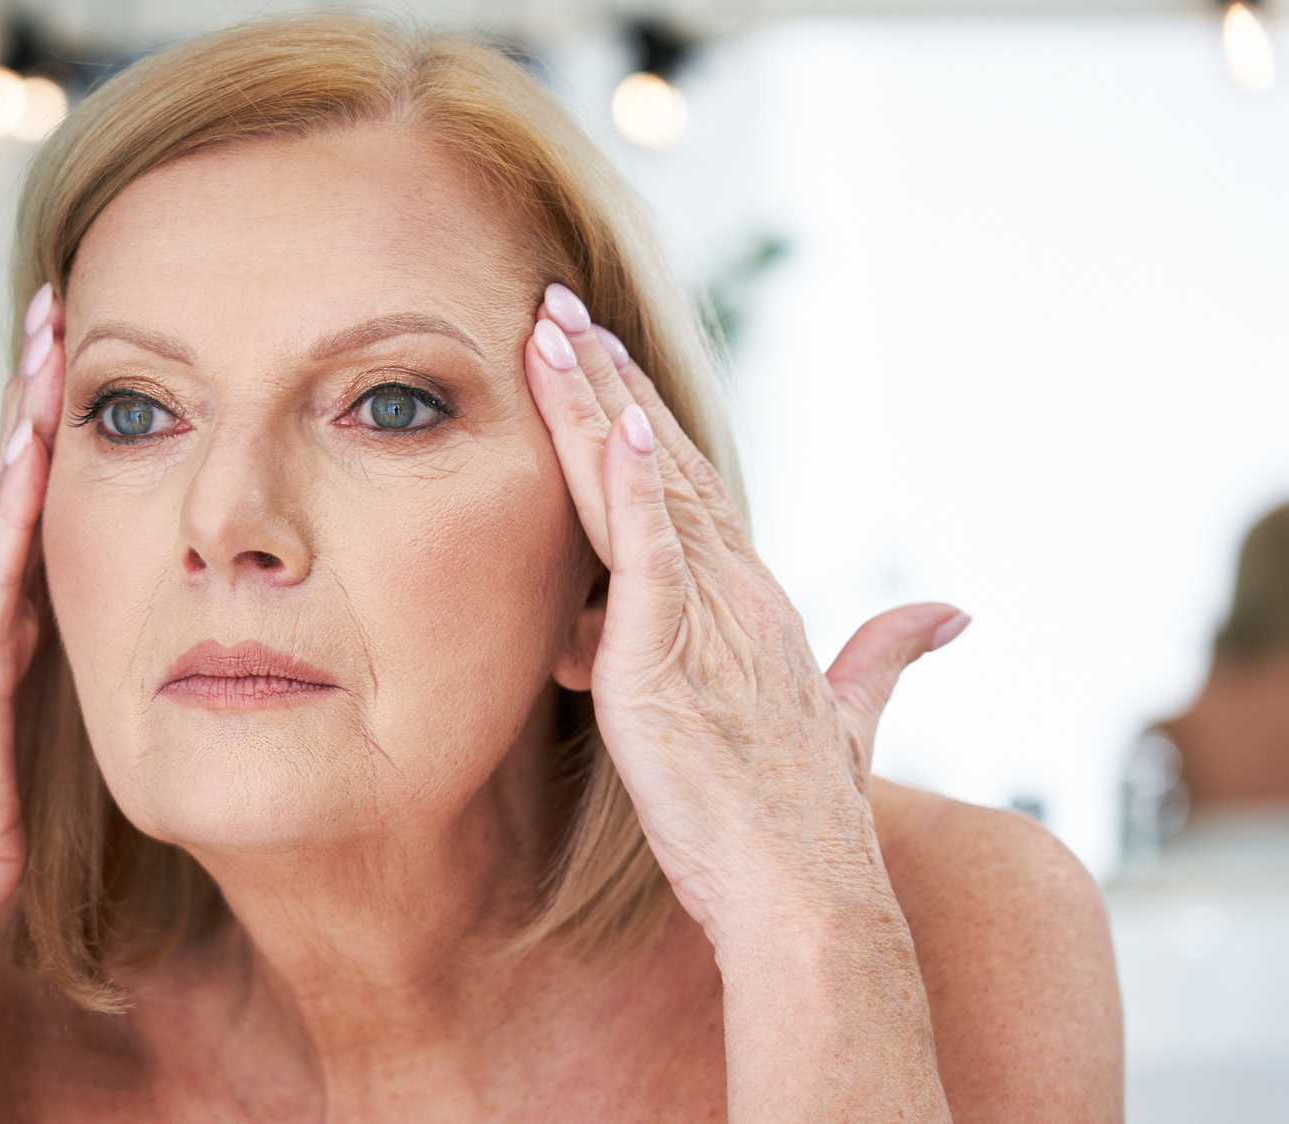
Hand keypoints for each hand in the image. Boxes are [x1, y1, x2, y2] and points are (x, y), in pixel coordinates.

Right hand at [0, 284, 65, 929]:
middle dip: (39, 389)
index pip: (42, 492)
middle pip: (18, 470)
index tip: (94, 353)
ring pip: (4, 493)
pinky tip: (32, 441)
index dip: (65, 423)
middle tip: (62, 305)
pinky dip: (12, 497)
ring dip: (25, 415)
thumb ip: (88, 655)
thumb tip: (154, 621)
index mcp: (15, 605)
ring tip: (46, 337)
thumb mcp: (63, 706)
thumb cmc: (2, 801)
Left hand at [525, 284, 968, 923]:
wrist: (805, 888)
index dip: (649, 422)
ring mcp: (705, 618)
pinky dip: (633, 487)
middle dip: (609, 383)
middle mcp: (735, 593)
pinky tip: (613, 427)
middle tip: (561, 308)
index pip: (692, 490)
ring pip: (644, 487)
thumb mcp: (844, 721)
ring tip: (553, 331)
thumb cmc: (803, 819)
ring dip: (595, 405)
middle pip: (664, 465)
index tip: (610, 363)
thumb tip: (949, 613)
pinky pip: (649, 554)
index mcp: (756, 604)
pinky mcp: (671, 656)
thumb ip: (886, 657)